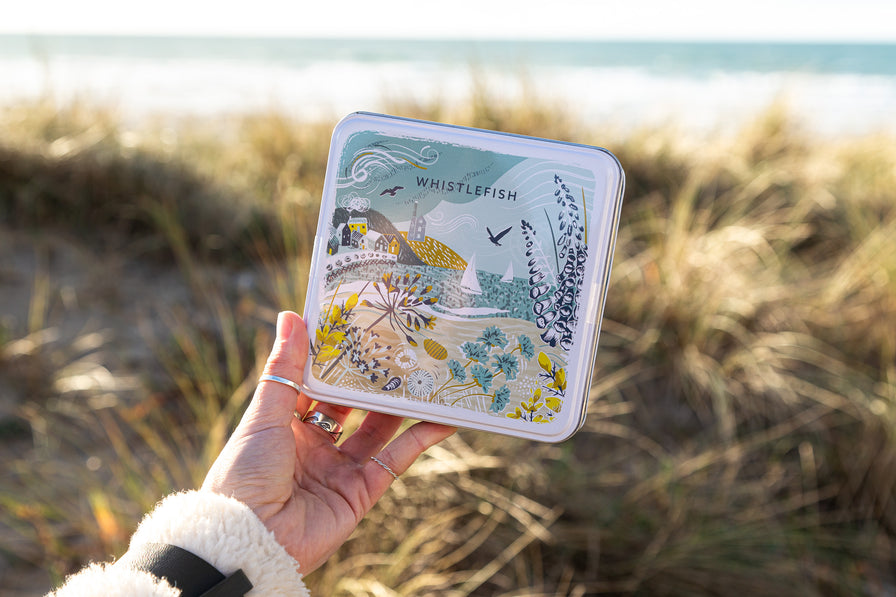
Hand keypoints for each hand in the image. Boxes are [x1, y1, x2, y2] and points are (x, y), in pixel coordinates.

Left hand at [202, 310, 455, 572]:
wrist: (250, 541)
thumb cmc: (244, 475)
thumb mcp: (264, 414)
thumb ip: (284, 368)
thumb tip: (291, 315)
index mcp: (286, 425)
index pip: (318, 385)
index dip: (337, 360)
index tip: (361, 328)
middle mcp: (315, 445)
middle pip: (353, 405)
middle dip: (375, 379)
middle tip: (402, 346)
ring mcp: (340, 469)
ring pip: (379, 428)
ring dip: (402, 404)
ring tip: (427, 372)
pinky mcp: (362, 493)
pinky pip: (396, 460)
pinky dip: (421, 439)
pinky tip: (444, 418)